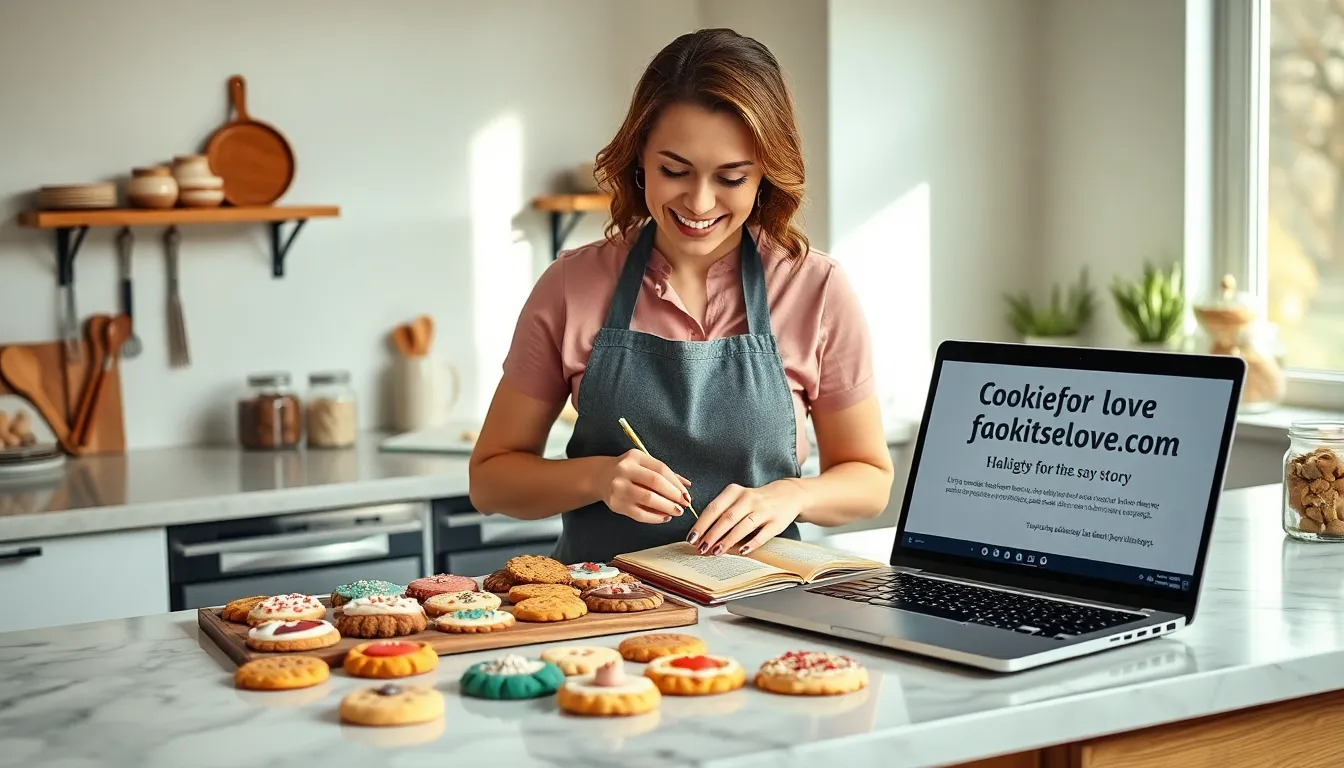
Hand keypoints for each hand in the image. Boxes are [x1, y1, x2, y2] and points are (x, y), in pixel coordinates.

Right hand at [593, 449, 692, 523]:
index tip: (686, 494)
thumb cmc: (629, 470)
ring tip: (677, 511)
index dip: (676, 483)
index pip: (661, 469)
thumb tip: (687, 485)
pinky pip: (640, 514)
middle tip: (684, 505)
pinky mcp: (616, 504)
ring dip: (667, 507)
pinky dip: (655, 517)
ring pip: (648, 499)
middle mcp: (625, 470)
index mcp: (635, 457)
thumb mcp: (644, 464)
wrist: (600, 477)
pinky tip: (664, 517)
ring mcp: (619, 488)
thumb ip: (665, 473)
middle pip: (655, 483)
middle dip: (674, 495)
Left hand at [687, 479, 805, 555]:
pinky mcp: (776, 522)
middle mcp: (749, 498)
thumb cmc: (754, 500)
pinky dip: (751, 543)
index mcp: (734, 491)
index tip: (692, 538)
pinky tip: (741, 552)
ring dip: (728, 541)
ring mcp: (764, 510)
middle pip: (727, 518)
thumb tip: (701, 534)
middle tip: (701, 548)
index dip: (702, 524)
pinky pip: (762, 534)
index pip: (714, 508)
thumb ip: (721, 512)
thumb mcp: (737, 498)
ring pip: (743, 526)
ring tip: (716, 552)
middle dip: (712, 535)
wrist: (787, 494)